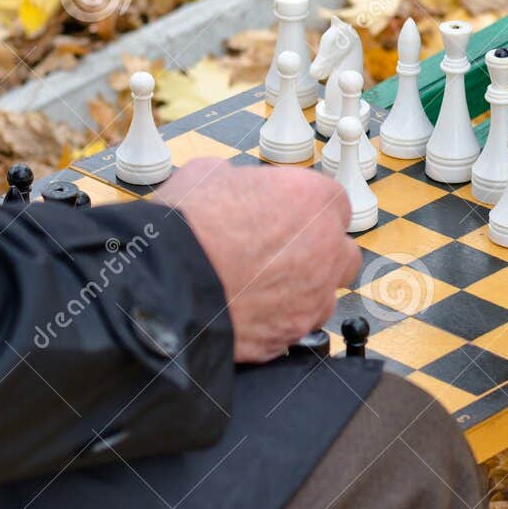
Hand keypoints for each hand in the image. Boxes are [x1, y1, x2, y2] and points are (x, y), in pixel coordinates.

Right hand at [158, 159, 359, 363]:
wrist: (165, 286)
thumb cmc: (187, 226)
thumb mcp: (208, 174)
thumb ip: (240, 180)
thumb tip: (233, 184)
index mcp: (313, 200)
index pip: (333, 203)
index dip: (307, 210)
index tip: (288, 215)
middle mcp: (326, 250)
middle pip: (342, 251)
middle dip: (320, 251)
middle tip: (283, 251)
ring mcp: (314, 296)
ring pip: (325, 293)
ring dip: (304, 288)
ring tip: (263, 286)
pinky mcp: (294, 333)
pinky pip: (299, 325)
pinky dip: (282, 319)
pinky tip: (253, 312)